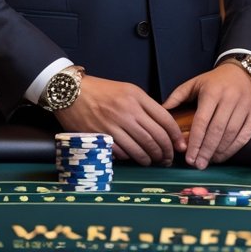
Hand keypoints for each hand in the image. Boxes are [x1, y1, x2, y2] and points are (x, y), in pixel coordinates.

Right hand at [55, 75, 184, 166]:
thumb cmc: (100, 90)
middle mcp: (128, 110)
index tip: (180, 145)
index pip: (164, 119)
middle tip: (168, 159)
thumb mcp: (126, 89)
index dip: (175, 135)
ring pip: (141, 147)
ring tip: (154, 162)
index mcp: (136, 96)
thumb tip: (160, 125)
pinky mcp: (102, 136)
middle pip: (155, 136)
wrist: (71, 92)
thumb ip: (143, 105)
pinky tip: (135, 160)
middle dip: (166, 151)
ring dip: (150, 158)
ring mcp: (114, 124)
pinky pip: (122, 152)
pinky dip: (131, 158)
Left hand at [163, 62, 250, 168]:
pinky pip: (244, 134)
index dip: (195, 141)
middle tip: (197, 165)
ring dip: (219, 152)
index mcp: (212, 92)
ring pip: (231, 134)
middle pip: (217, 130)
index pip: (202, 121)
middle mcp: (230, 98)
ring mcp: (245, 105)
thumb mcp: (194, 83)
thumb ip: (177, 96)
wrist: (242, 72)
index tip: (188, 157)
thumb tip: (161, 111)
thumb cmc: (214, 81)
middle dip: (206, 150)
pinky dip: (234, 148)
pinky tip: (223, 155)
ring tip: (208, 162)